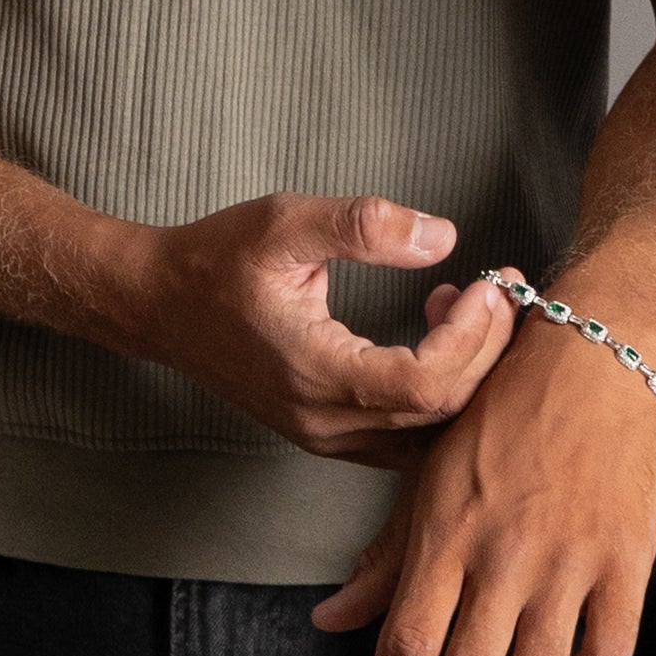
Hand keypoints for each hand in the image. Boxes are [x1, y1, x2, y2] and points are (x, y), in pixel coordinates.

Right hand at [126, 193, 514, 465]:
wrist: (158, 304)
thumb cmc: (217, 260)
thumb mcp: (286, 220)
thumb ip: (365, 225)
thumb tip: (442, 236)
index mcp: (315, 371)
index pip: (426, 384)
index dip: (473, 337)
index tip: (487, 283)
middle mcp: (324, 420)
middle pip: (439, 411)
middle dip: (484, 349)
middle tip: (497, 288)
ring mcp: (325, 435)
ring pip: (429, 433)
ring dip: (465, 372)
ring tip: (466, 305)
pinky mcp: (328, 433)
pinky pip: (406, 434)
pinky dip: (438, 392)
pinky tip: (433, 333)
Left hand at [309, 314, 655, 655]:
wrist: (591, 358)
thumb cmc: (500, 414)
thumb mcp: (428, 477)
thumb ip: (385, 558)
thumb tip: (330, 623)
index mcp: (446, 532)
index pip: (406, 646)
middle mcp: (504, 554)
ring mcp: (569, 560)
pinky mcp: (625, 558)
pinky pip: (606, 653)